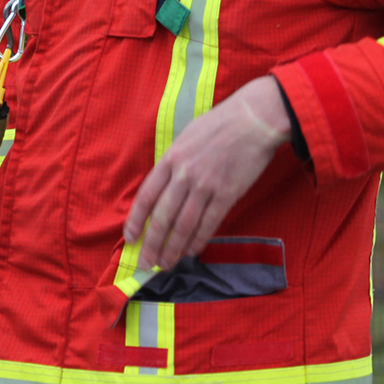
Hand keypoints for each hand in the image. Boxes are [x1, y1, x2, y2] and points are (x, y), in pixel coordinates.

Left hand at [123, 75, 291, 271]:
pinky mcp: (227, 194)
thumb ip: (173, 163)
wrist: (253, 119)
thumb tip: (163, 188)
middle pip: (162, 217)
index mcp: (170, 158)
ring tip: (166, 263)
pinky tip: (192, 252)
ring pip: (184, 225)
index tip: (130, 238)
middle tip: (146, 263)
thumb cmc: (219, 125)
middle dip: (152, 244)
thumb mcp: (185, 137)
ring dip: (174, 248)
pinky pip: (209, 223)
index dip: (135, 221)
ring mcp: (206, 185)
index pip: (146, 196)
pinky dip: (199, 241)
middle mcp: (184, 174)